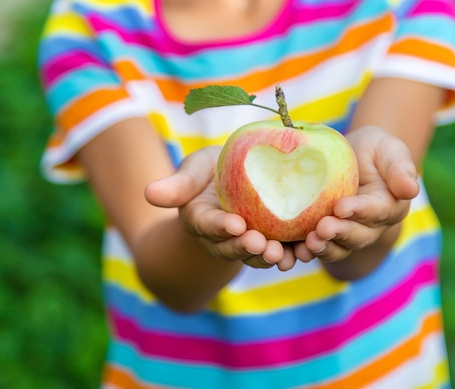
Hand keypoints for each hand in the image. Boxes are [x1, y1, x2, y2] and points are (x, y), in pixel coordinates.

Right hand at [144, 146, 297, 270]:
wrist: (241, 175)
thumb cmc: (214, 169)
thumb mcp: (196, 168)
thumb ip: (179, 183)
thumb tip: (149, 192)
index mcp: (200, 218)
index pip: (207, 224)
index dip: (219, 227)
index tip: (234, 224)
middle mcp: (221, 238)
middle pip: (231, 247)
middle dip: (245, 248)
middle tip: (260, 243)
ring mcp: (245, 243)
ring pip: (255, 256)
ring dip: (267, 257)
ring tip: (281, 255)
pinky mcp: (270, 242)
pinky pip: (280, 251)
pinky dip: (291, 254)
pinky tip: (305, 252)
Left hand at [294, 126, 419, 262]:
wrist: (352, 157)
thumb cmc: (374, 149)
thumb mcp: (389, 149)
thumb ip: (400, 167)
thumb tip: (411, 189)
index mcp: (390, 205)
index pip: (376, 210)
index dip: (360, 211)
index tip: (341, 207)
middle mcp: (372, 226)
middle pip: (359, 235)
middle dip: (340, 233)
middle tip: (321, 228)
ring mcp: (350, 234)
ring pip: (340, 247)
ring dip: (325, 247)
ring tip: (310, 242)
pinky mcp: (328, 236)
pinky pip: (321, 248)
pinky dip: (309, 252)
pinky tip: (296, 251)